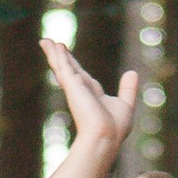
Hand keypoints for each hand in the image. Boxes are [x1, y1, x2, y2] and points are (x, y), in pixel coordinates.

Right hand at [41, 33, 139, 163]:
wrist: (105, 136)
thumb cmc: (115, 128)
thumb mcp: (126, 104)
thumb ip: (128, 89)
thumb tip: (132, 72)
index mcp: (93, 96)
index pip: (82, 77)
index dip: (74, 67)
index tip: (67, 58)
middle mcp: (82, 91)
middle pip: (69, 69)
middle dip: (61, 57)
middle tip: (51, 45)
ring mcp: (75, 88)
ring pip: (62, 66)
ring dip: (54, 53)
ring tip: (45, 41)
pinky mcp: (72, 84)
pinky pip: (63, 65)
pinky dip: (57, 55)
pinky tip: (52, 45)